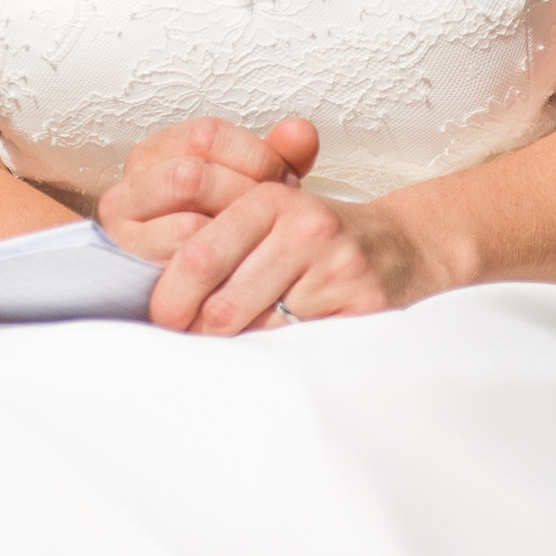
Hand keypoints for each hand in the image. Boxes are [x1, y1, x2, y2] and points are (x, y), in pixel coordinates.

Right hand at [95, 116, 312, 260]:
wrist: (196, 293)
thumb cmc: (222, 230)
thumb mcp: (251, 186)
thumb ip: (276, 156)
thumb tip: (301, 131)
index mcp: (154, 154)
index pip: (206, 135)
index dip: (254, 155)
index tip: (285, 178)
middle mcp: (128, 188)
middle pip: (192, 178)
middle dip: (244, 198)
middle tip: (278, 216)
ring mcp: (123, 233)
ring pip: (187, 224)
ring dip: (234, 238)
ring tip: (261, 243)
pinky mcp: (133, 273)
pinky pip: (182, 267)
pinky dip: (220, 268)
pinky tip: (243, 270)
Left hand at [105, 116, 426, 334]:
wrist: (402, 248)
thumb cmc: (317, 242)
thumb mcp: (270, 218)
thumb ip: (216, 236)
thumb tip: (152, 285)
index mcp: (268, 198)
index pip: (198, 255)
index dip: (171, 296)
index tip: (161, 321)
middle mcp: (303, 225)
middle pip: (224, 302)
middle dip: (200, 334)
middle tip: (190, 348)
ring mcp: (336, 264)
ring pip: (260, 330)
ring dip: (240, 349)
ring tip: (233, 353)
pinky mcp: (364, 302)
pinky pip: (303, 345)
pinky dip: (283, 356)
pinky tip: (279, 355)